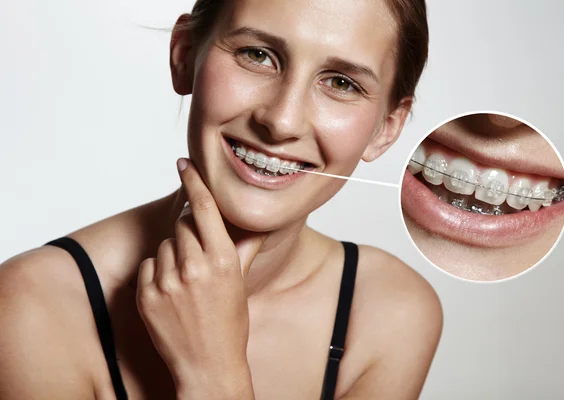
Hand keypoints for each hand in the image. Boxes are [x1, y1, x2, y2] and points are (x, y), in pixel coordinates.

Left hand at [136, 158, 264, 398]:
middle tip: (199, 259)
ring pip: (165, 245)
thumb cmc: (229, 323)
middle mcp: (194, 267)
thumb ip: (246, 247)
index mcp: (222, 260)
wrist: (207, 364)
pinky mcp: (147, 295)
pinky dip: (158, 272)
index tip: (184, 163)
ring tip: (187, 282)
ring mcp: (168, 282)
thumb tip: (258, 223)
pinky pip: (149, 265)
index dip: (194, 182)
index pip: (205, 208)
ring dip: (173, 255)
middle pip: (183, 225)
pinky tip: (172, 292)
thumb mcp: (240, 283)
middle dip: (190, 234)